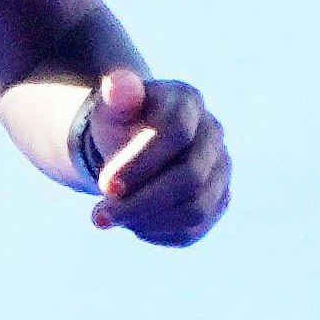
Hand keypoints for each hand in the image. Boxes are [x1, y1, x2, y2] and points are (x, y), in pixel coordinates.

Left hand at [84, 68, 229, 246]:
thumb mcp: (113, 104)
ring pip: (196, 209)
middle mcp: (213, 135)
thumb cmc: (123, 119)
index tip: (105, 186)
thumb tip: (117, 86)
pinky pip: (194, 229)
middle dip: (141, 202)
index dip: (141, 163)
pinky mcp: (218, 201)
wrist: (138, 139)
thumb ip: (116, 94)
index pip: (175, 134)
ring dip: (147, 221)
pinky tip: (131, 224)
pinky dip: (158, 233)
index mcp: (188, 102)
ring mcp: (221, 169)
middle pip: (190, 178)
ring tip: (109, 219)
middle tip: (97, 216)